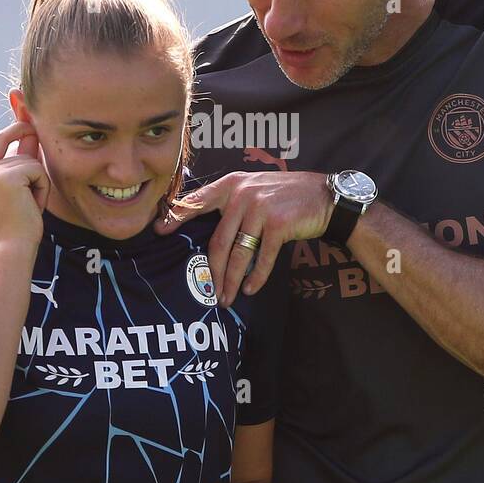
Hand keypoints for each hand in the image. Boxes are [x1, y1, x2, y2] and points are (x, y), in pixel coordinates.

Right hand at [0, 120, 49, 248]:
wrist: (13, 246)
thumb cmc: (17, 223)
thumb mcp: (15, 189)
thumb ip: (19, 161)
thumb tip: (30, 131)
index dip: (11, 132)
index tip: (23, 122)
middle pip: (4, 137)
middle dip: (21, 128)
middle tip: (30, 125)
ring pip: (28, 161)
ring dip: (38, 181)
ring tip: (30, 204)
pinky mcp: (7, 176)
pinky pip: (37, 170)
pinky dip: (42, 188)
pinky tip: (33, 205)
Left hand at [154, 171, 334, 306]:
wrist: (324, 196)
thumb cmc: (286, 194)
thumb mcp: (254, 187)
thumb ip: (231, 201)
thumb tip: (206, 227)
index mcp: (232, 184)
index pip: (197, 202)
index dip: (177, 217)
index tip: (159, 231)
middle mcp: (242, 194)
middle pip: (218, 241)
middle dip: (213, 272)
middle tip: (210, 292)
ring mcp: (261, 209)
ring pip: (238, 254)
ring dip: (232, 280)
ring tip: (226, 298)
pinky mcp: (279, 224)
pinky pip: (262, 258)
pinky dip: (256, 277)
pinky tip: (250, 289)